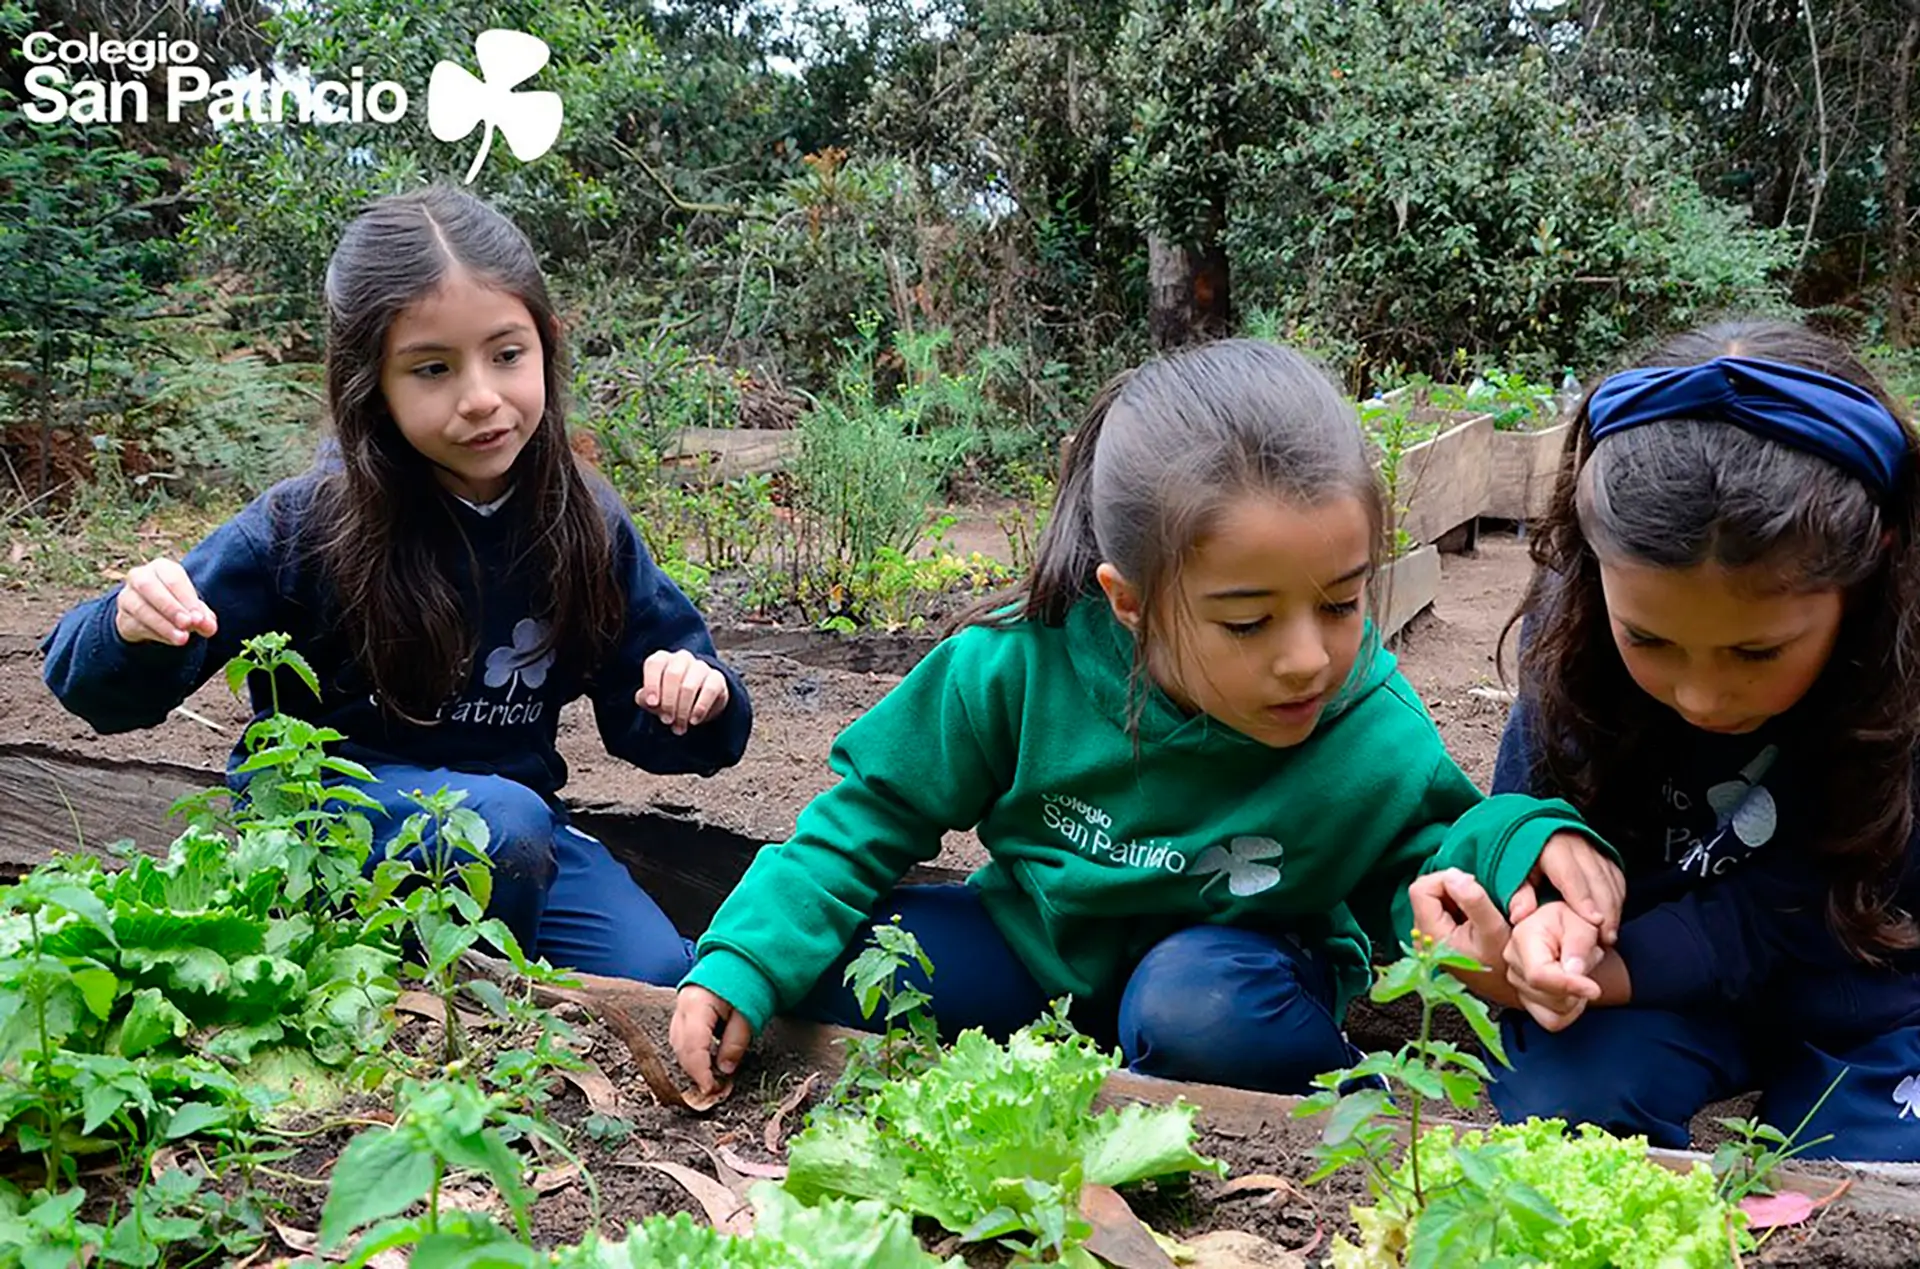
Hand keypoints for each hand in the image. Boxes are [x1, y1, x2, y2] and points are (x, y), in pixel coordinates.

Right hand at [113, 558, 217, 645]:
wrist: (153, 615)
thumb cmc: (178, 603)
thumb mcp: (193, 607)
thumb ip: (203, 616)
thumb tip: (209, 626)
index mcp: (162, 567)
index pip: (173, 579)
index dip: (187, 598)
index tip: (199, 618)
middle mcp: (140, 577)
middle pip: (149, 587)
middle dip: (170, 607)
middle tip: (188, 624)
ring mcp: (127, 596)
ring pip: (140, 608)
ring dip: (163, 624)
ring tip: (182, 638)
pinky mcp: (122, 617)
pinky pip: (136, 625)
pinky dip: (156, 634)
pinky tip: (171, 639)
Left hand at [639, 649, 729, 733]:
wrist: (697, 702)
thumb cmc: (669, 698)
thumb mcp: (653, 700)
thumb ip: (645, 698)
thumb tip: (645, 699)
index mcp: (662, 659)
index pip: (655, 664)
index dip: (651, 684)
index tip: (652, 703)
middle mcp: (681, 658)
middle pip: (672, 675)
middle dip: (668, 702)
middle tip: (667, 721)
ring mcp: (700, 666)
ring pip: (689, 686)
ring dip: (682, 709)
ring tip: (679, 726)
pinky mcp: (716, 678)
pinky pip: (709, 690)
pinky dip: (700, 708)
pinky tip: (694, 720)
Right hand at [670, 984, 753, 1093]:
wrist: (739, 961)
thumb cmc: (745, 983)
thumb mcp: (747, 1013)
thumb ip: (736, 1042)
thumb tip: (726, 1070)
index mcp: (697, 1004)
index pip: (693, 1045)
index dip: (700, 1071)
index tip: (711, 1089)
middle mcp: (682, 1008)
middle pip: (681, 1048)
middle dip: (695, 1072)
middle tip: (713, 1089)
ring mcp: (679, 1011)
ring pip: (678, 1046)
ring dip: (691, 1065)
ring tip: (709, 1079)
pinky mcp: (682, 1015)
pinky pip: (680, 1040)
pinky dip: (690, 1055)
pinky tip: (704, 1063)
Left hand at [1409, 868, 1519, 1006]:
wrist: (1508, 989)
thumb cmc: (1503, 964)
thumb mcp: (1494, 929)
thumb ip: (1473, 900)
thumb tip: (1453, 875)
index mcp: (1430, 932)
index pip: (1421, 888)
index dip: (1445, 879)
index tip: (1471, 884)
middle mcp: (1422, 935)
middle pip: (1426, 892)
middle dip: (1453, 888)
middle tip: (1480, 898)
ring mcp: (1429, 937)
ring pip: (1435, 899)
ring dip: (1457, 896)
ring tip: (1480, 909)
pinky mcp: (1438, 938)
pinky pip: (1442, 909)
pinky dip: (1459, 906)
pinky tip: (1476, 918)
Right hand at [1504, 901, 1604, 1031]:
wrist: (1563, 927)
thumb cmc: (1571, 921)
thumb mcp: (1582, 922)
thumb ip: (1579, 943)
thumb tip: (1573, 970)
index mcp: (1523, 937)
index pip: (1539, 975)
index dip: (1568, 986)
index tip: (1594, 989)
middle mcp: (1513, 962)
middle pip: (1548, 997)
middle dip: (1577, 989)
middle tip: (1586, 964)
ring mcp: (1516, 982)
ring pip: (1552, 1012)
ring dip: (1575, 999)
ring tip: (1579, 975)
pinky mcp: (1525, 998)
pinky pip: (1552, 1021)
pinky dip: (1569, 1012)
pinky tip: (1573, 992)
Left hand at [1517, 831, 1625, 944]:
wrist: (1533, 831)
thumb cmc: (1523, 856)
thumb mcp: (1512, 871)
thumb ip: (1517, 893)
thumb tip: (1519, 916)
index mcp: (1553, 847)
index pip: (1570, 875)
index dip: (1583, 899)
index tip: (1594, 921)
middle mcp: (1577, 846)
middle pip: (1597, 879)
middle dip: (1605, 909)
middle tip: (1605, 938)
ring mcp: (1594, 850)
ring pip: (1610, 880)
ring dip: (1613, 908)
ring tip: (1609, 936)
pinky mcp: (1604, 856)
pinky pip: (1616, 878)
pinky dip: (1617, 899)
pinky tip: (1614, 918)